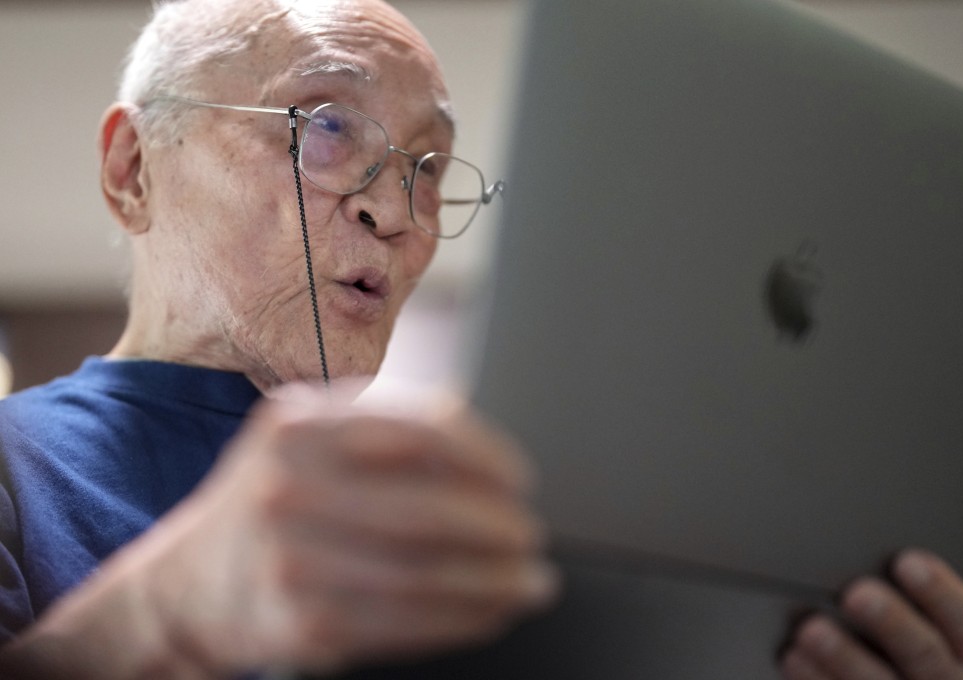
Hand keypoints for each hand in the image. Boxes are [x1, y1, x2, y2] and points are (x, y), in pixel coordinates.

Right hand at [8, 384, 557, 678]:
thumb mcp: (307, 439)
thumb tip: (486, 454)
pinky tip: (490, 611)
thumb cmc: (270, 500)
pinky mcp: (301, 623)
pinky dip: (462, 618)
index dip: (486, 456)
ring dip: (495, 581)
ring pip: (426, 572)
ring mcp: (292, 558)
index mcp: (299, 423)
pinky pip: (405, 622)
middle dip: (499, 527)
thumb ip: (384, 429)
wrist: (186, 585)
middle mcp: (289, 486)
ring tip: (531, 582)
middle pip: (429, 507)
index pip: (420, 430)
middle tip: (531, 536)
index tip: (520, 480)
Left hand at [781, 550, 962, 679]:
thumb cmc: (919, 652)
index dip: (940, 592)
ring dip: (844, 657)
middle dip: (891, 623)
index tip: (906, 561)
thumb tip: (914, 538)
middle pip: (926, 656)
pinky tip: (793, 658)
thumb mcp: (941, 628)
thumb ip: (928, 596)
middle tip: (855, 593)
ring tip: (811, 629)